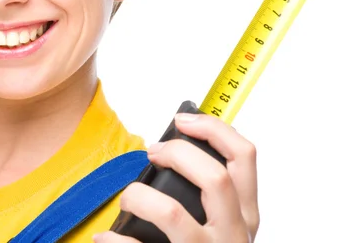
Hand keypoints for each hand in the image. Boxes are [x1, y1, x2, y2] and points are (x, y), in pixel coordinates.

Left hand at [93, 113, 258, 242]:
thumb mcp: (221, 224)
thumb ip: (208, 193)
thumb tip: (170, 149)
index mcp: (244, 215)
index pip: (245, 157)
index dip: (213, 129)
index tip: (182, 119)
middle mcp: (234, 236)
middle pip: (214, 178)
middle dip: (177, 153)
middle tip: (152, 152)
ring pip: (172, 213)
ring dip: (139, 196)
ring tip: (128, 198)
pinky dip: (114, 240)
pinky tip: (104, 238)